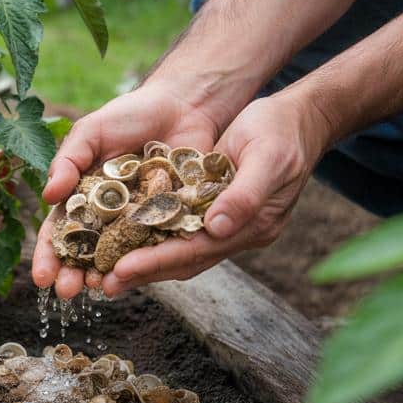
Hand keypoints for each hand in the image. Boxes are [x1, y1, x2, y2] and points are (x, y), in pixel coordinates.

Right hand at [32, 86, 227, 298]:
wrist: (184, 105)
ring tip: (99, 289)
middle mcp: (107, 214)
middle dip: (73, 274)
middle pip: (85, 252)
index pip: (59, 231)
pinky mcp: (170, 220)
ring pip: (118, 255)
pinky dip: (145, 262)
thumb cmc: (131, 114)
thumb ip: (68, 161)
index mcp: (81, 196)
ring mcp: (138, 220)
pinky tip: (136, 275)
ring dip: (106, 275)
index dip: (48, 255)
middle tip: (68, 292)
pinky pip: (156, 245)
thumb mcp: (91, 132)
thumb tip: (47, 195)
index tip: (40, 278)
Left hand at [101, 92, 332, 295]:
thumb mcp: (268, 157)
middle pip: (184, 259)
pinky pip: (178, 230)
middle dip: (144, 271)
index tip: (122, 269)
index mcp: (254, 225)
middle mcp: (237, 232)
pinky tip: (124, 240)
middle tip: (105, 283)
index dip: (158, 261)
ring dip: (144, 262)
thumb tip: (217, 228)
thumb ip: (245, 195)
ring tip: (107, 273)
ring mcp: (227, 224)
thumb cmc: (282, 131)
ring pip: (179, 250)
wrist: (298, 119)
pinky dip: (152, 238)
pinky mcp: (214, 210)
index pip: (197, 251)